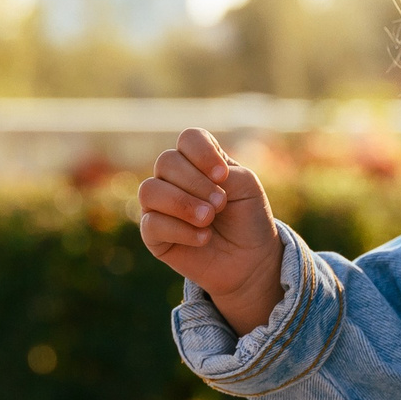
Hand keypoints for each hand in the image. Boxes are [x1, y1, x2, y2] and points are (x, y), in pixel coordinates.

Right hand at [138, 128, 285, 332]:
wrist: (250, 260)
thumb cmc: (248, 218)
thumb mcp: (246, 187)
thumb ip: (221, 173)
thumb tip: (185, 184)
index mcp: (198, 161)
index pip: (188, 139)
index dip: (203, 153)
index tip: (223, 175)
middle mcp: (174, 178)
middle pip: (166, 161)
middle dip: (197, 183)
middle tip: (221, 204)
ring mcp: (159, 205)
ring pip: (150, 190)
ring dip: (183, 204)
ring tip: (208, 219)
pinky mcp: (153, 234)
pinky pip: (152, 223)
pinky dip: (181, 230)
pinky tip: (203, 238)